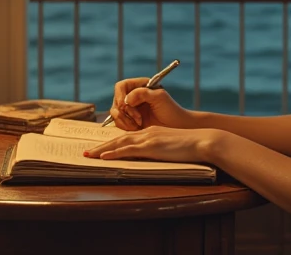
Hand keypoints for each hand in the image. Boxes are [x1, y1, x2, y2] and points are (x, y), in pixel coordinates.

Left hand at [83, 126, 225, 163]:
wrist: (202, 140)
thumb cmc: (191, 146)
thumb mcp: (172, 146)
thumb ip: (160, 150)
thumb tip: (153, 158)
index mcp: (152, 133)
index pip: (127, 138)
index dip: (113, 144)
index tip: (101, 149)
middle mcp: (147, 133)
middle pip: (119, 139)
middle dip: (102, 146)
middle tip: (87, 153)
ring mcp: (148, 138)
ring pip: (119, 143)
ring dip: (102, 150)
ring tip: (89, 155)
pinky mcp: (151, 146)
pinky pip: (128, 150)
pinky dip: (114, 153)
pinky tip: (104, 157)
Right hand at [109, 77, 192, 130]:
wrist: (176, 127)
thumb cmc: (171, 110)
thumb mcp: (159, 97)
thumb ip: (143, 93)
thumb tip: (127, 99)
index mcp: (139, 86)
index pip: (121, 86)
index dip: (120, 95)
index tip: (125, 105)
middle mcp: (132, 96)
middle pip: (116, 100)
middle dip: (125, 111)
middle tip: (138, 118)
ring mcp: (129, 109)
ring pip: (115, 112)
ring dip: (125, 120)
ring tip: (139, 124)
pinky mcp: (128, 121)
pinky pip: (117, 123)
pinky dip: (124, 126)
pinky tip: (137, 128)